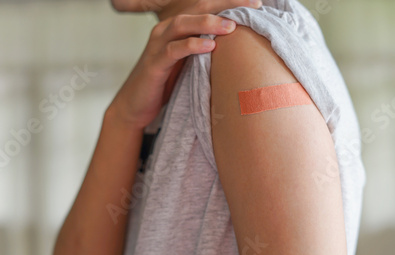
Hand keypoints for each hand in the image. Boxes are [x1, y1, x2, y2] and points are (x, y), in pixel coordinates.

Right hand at [109, 0, 262, 129]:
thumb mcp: (188, 62)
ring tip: (231, 26)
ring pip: (183, 24)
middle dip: (225, 4)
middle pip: (196, 8)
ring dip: (208, 23)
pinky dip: (192, 46)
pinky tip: (210, 46)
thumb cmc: (165, 83)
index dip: (229, 2)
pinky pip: (173, 50)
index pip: (204, 6)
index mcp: (175, 27)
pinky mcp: (154, 64)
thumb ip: (205, 49)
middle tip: (253, 6)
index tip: (257, 4)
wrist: (136, 105)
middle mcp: (165, 30)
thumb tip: (237, 47)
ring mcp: (157, 45)